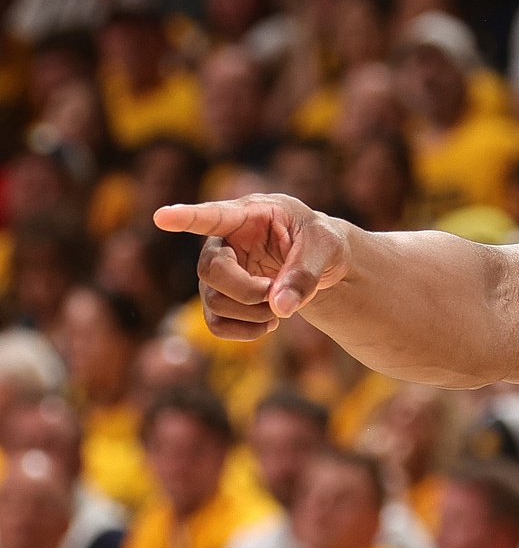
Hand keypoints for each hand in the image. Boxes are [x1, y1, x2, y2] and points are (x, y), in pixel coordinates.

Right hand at [156, 193, 351, 340]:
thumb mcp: (326, 248)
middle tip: (277, 292)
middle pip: (210, 271)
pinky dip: (247, 332)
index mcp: (248, 215)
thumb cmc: (319, 241)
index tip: (162, 216)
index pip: (212, 215)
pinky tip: (270, 322)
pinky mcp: (220, 299)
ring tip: (281, 307)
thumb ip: (305, 274)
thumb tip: (280, 308)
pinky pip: (217, 325)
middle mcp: (223, 242)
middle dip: (247, 292)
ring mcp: (217, 273)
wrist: (318, 261)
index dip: (186, 218)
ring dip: (253, 314)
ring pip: (214, 303)